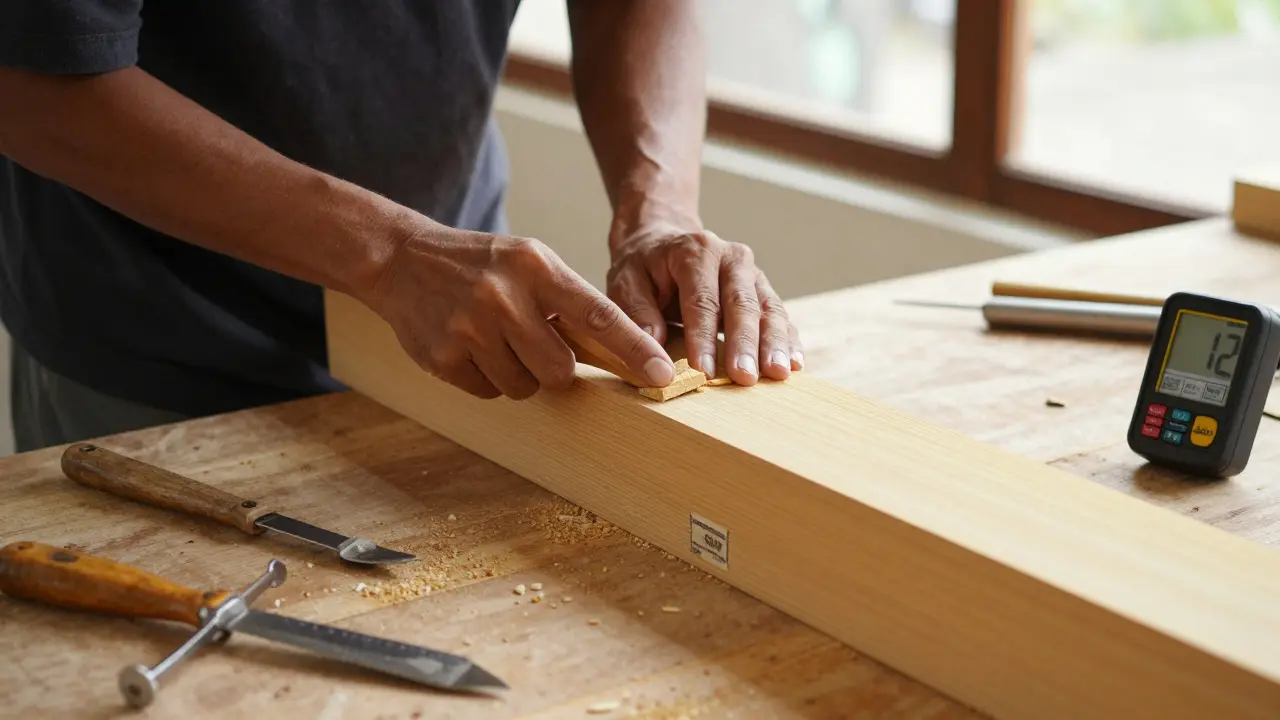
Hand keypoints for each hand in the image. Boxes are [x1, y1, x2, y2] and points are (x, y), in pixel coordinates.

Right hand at [361, 223, 676, 399]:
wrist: (403, 261)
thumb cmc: (482, 265)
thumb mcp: (529, 262)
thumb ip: (570, 300)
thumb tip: (622, 353)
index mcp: (535, 267)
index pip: (598, 314)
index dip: (634, 349)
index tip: (662, 375)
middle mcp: (503, 297)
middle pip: (560, 370)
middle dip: (554, 367)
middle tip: (531, 343)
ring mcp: (469, 329)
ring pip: (524, 386)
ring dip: (517, 372)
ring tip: (494, 338)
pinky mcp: (443, 358)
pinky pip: (488, 392)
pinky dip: (485, 377)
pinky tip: (469, 346)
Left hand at [606, 225, 802, 385]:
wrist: (663, 245)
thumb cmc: (644, 269)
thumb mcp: (625, 282)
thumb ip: (637, 311)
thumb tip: (654, 345)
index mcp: (696, 252)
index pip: (702, 300)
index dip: (703, 337)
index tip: (703, 371)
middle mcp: (731, 258)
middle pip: (742, 303)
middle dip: (746, 343)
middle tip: (746, 378)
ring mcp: (753, 273)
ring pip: (769, 309)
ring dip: (774, 343)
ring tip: (778, 373)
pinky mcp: (763, 290)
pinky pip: (780, 315)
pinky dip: (789, 340)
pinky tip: (794, 364)